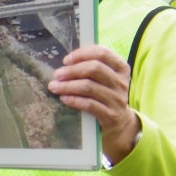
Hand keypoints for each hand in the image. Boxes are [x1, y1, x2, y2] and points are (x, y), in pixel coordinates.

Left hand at [49, 46, 139, 163]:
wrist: (120, 122)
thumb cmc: (106, 95)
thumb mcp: (105, 79)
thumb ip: (92, 67)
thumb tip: (66, 62)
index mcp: (121, 68)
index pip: (103, 53)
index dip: (82, 54)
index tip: (66, 60)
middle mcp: (121, 82)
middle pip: (94, 69)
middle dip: (72, 70)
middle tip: (57, 75)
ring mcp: (117, 99)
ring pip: (89, 87)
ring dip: (68, 86)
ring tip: (54, 87)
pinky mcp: (110, 115)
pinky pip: (89, 104)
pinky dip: (73, 100)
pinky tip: (64, 98)